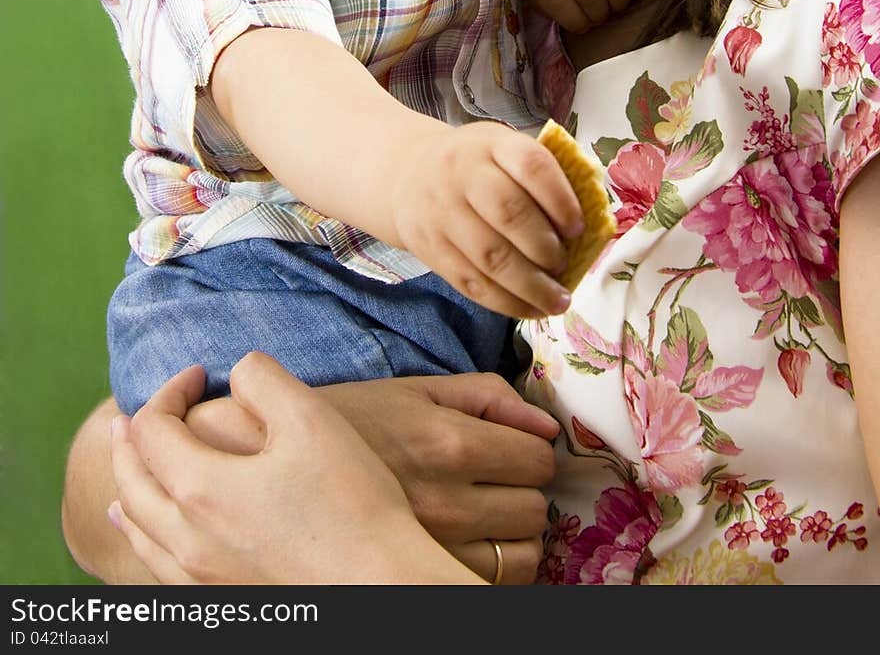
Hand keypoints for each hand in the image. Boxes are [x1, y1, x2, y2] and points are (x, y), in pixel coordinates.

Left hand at [109, 353, 484, 584]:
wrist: (381, 586)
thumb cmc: (351, 503)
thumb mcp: (311, 418)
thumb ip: (263, 379)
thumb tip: (237, 372)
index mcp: (200, 488)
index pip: (153, 427)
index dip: (169, 390)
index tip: (199, 374)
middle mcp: (186, 537)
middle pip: (131, 480)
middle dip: (131, 438)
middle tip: (133, 413)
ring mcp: (200, 576)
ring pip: (139, 528)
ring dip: (128, 487)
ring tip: (126, 467)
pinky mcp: (220, 599)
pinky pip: (158, 565)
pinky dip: (143, 535)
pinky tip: (151, 532)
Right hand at [186, 368, 559, 584]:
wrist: (274, 462)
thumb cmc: (348, 421)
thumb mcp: (414, 389)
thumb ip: (485, 395)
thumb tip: (545, 422)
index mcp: (449, 441)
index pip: (538, 457)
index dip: (532, 452)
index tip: (512, 451)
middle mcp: (448, 498)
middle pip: (535, 507)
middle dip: (525, 491)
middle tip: (498, 481)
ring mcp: (433, 546)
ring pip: (523, 554)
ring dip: (516, 533)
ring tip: (488, 515)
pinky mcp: (417, 575)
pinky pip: (493, 587)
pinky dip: (496, 568)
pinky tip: (471, 544)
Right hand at [387, 120, 584, 317]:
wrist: (405, 174)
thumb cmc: (474, 164)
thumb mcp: (502, 148)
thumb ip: (542, 176)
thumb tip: (593, 221)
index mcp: (491, 144)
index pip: (531, 165)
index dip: (561, 199)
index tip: (579, 228)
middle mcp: (462, 174)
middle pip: (509, 214)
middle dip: (545, 248)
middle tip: (564, 265)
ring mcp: (442, 213)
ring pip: (490, 257)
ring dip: (531, 286)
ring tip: (558, 300)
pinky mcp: (430, 249)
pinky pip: (471, 283)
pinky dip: (506, 303)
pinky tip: (532, 309)